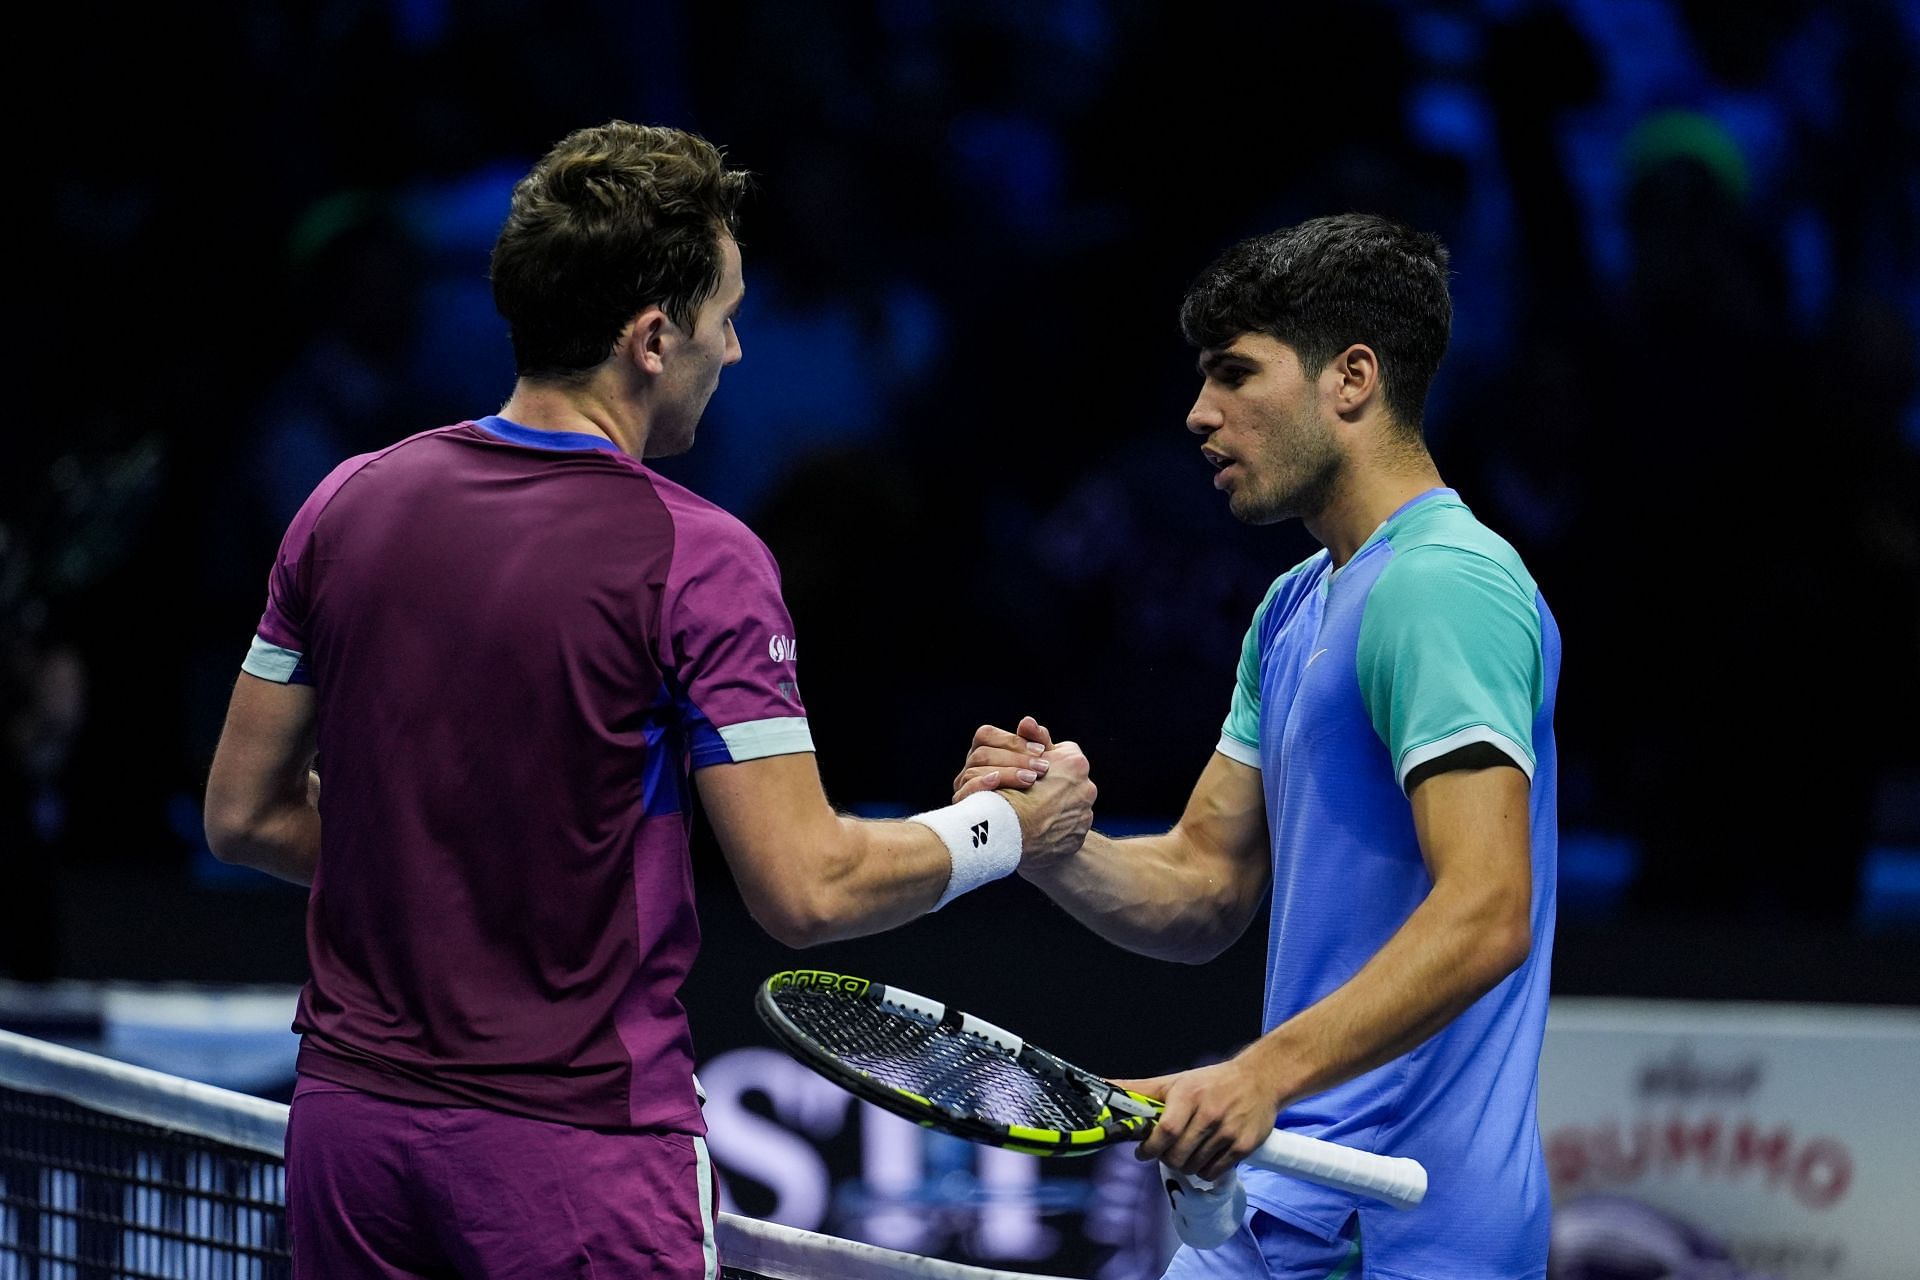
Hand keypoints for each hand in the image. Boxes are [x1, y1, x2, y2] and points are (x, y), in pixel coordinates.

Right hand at [952, 716, 1053, 800]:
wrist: (1034, 827)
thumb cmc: (1038, 791)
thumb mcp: (1041, 765)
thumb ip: (1037, 741)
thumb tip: (1027, 721)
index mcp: (983, 753)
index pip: (986, 736)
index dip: (1012, 741)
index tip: (1041, 751)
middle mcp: (970, 768)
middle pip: (982, 753)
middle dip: (1015, 759)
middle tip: (1042, 768)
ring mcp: (964, 787)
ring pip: (974, 771)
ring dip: (1006, 773)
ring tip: (1032, 780)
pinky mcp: (964, 807)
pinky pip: (966, 791)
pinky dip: (981, 784)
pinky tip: (999, 782)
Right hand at [1001, 740, 1094, 868]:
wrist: (1003, 833)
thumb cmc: (1007, 789)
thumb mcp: (1016, 757)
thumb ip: (1030, 738)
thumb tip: (1029, 722)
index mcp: (1076, 763)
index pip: (1065, 754)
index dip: (1045, 761)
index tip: (1032, 771)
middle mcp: (1087, 788)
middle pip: (1069, 781)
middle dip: (1053, 785)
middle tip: (1031, 793)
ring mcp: (1084, 816)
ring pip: (1070, 806)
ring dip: (1055, 808)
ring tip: (1032, 814)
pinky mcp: (1077, 839)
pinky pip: (1067, 831)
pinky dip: (1055, 829)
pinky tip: (1037, 830)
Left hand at [1114, 1052, 1283, 1182]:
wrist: (1259, 1080)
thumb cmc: (1210, 1083)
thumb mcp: (1174, 1082)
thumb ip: (1139, 1090)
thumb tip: (1103, 1086)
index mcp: (1189, 1095)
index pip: (1165, 1131)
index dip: (1150, 1148)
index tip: (1143, 1152)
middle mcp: (1210, 1113)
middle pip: (1177, 1155)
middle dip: (1166, 1158)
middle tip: (1167, 1151)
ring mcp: (1228, 1131)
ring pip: (1194, 1167)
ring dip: (1185, 1165)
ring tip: (1188, 1150)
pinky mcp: (1244, 1146)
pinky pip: (1214, 1172)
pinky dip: (1204, 1170)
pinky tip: (1205, 1156)